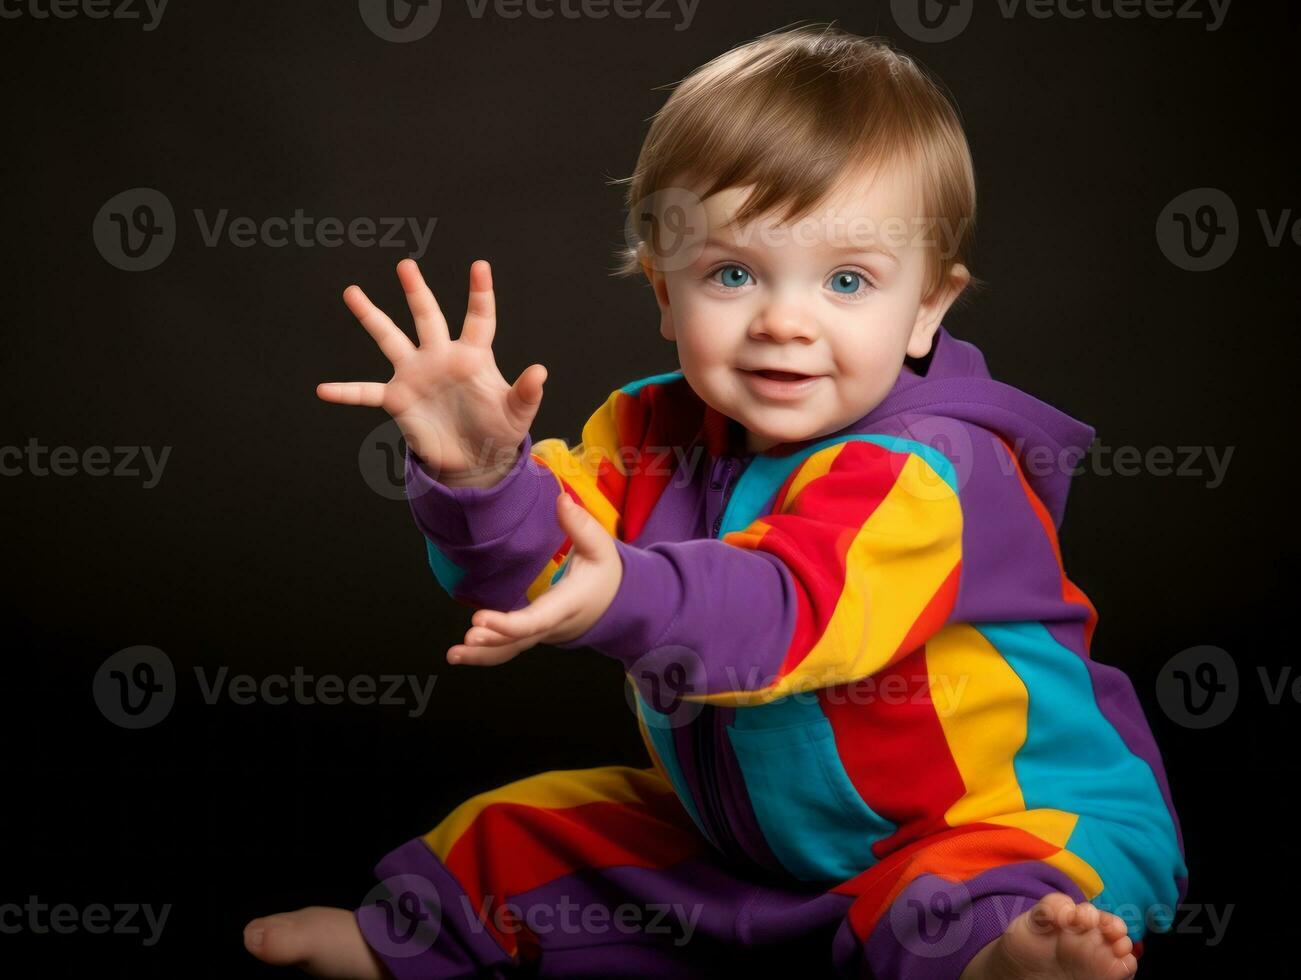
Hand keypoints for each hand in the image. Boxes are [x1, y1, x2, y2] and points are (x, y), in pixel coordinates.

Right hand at [317, 258, 546, 486]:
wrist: (474, 458)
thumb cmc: (499, 430)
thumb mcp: (517, 414)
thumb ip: (526, 392)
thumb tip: (541, 371)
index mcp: (473, 356)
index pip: (479, 319)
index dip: (480, 294)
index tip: (479, 265)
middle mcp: (440, 357)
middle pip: (428, 316)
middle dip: (416, 291)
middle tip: (406, 265)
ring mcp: (416, 375)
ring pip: (390, 338)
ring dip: (371, 316)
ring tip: (352, 292)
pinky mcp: (398, 399)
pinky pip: (367, 393)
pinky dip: (346, 392)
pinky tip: (323, 389)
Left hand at [445, 492, 622, 665]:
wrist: (614, 605)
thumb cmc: (605, 574)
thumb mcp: (601, 547)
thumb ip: (581, 525)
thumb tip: (562, 499)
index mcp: (567, 604)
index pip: (537, 619)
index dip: (509, 623)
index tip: (480, 618)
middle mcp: (553, 625)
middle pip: (520, 641)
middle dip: (493, 642)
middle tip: (467, 640)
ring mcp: (542, 634)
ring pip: (511, 651)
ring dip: (482, 655)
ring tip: (454, 655)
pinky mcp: (532, 636)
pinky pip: (509, 648)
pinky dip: (486, 653)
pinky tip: (460, 653)